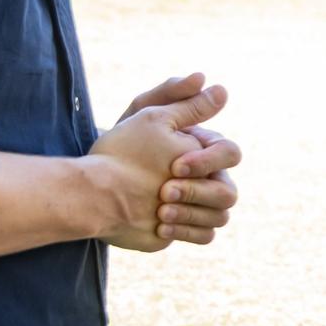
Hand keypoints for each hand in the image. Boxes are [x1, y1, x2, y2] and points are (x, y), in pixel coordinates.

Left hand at [121, 72, 244, 240]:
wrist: (95, 189)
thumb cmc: (122, 150)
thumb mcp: (152, 117)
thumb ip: (187, 102)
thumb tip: (222, 90)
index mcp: (202, 150)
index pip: (230, 153)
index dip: (208, 162)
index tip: (174, 167)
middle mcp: (205, 177)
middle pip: (228, 190)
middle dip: (196, 192)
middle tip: (164, 192)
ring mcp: (197, 204)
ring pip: (221, 214)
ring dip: (191, 213)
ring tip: (160, 211)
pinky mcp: (186, 228)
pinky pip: (206, 235)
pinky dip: (187, 231)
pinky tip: (160, 225)